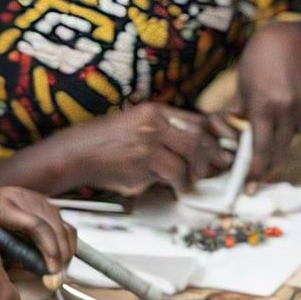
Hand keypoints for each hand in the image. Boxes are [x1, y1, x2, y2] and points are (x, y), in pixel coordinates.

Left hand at [0, 184, 76, 274]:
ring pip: (62, 226)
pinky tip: (62, 257)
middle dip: (60, 255)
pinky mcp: (46, 203)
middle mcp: (22, 197)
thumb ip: (13, 254)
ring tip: (60, 269)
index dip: (48, 249)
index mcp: (2, 207)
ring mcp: (36, 198)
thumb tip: (41, 272)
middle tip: (58, 277)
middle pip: (53, 226)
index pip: (35, 226)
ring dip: (66, 250)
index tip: (52, 270)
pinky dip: (67, 243)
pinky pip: (64, 224)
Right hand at [76, 102, 230, 196]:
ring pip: (188, 160)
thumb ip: (163, 131)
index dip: (214, 136)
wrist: (77, 153)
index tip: (222, 147)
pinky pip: (172, 176)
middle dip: (212, 156)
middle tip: (217, 167)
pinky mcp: (142, 165)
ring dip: (193, 175)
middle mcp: (154, 124)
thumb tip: (193, 148)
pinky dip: (178, 186)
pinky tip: (174, 188)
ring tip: (189, 181)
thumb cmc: (106, 142)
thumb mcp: (136, 124)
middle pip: (198, 139)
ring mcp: (148, 145)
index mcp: (155, 111)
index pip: (196, 120)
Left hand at [235, 22, 300, 178]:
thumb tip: (235, 137)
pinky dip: (294, 125)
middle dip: (267, 166)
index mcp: (263, 107)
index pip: (260, 150)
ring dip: (280, 142)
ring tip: (271, 132)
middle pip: (278, 151)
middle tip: (257, 177)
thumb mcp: (241, 88)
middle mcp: (286, 110)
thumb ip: (240, 114)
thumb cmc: (257, 60)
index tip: (249, 184)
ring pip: (292, 139)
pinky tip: (286, 112)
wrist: (285, 36)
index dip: (254, 171)